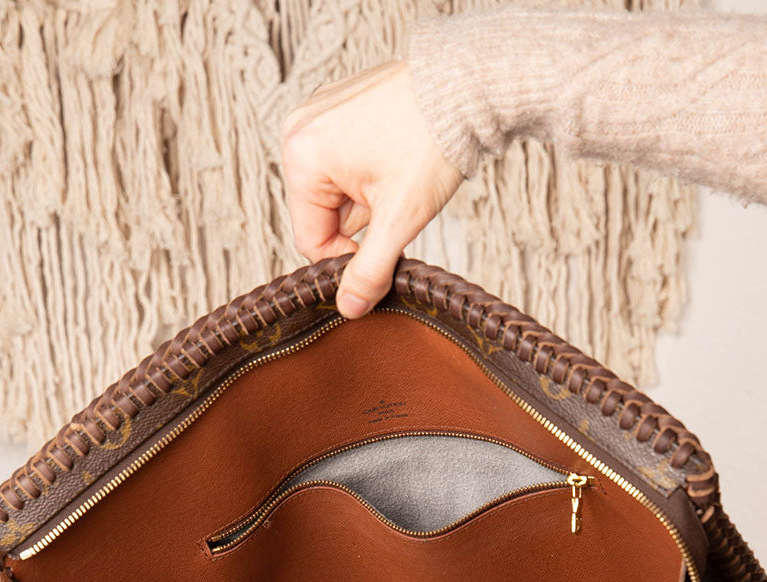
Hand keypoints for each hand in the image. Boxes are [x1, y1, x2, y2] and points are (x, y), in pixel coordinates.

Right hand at [282, 59, 462, 319]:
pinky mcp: (338, 108)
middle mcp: (299, 130)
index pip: (311, 240)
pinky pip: (343, 162)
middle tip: (398, 204)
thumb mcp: (399, 220)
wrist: (467, 86)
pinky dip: (369, 174)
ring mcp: (318, 115)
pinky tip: (395, 161)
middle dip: (361, 221)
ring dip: (368, 199)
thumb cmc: (431, 142)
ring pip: (335, 191)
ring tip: (400, 177)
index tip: (384, 250)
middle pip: (322, 214)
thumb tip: (348, 309)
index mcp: (302, 156)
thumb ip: (369, 271)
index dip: (348, 257)